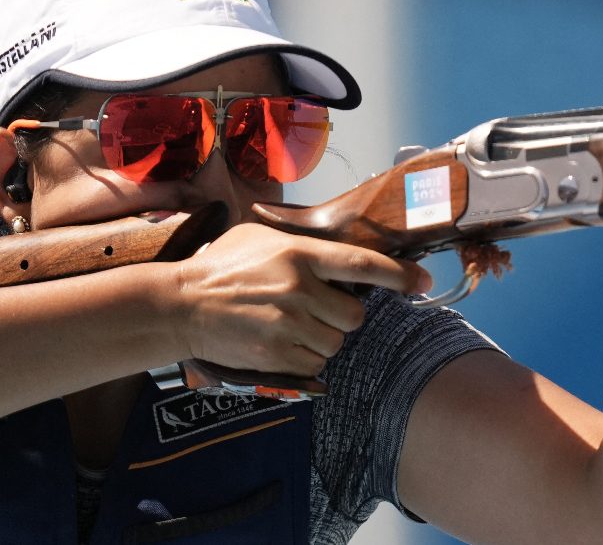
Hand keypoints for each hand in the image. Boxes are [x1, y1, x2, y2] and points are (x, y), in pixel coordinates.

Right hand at [171, 223, 430, 376]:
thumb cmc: (221, 266)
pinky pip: (315, 364)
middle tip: (315, 308)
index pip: (361, 265)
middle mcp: (298, 288)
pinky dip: (305, 357)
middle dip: (342, 315)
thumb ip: (302, 244)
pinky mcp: (277, 355)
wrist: (180, 305)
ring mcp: (287, 324)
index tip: (422, 281)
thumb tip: (343, 252)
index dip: (399, 275)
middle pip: (354, 315)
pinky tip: (280, 341)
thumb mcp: (260, 237)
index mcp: (298, 253)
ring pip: (336, 342)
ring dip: (322, 338)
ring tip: (290, 324)